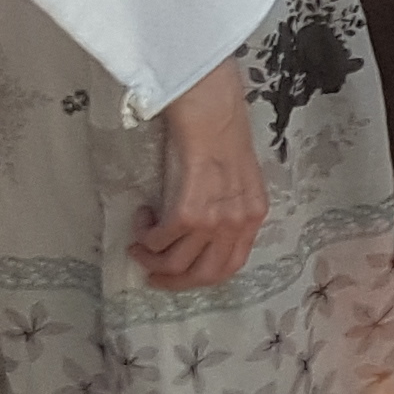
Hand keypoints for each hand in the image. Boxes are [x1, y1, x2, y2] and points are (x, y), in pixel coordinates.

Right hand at [129, 58, 267, 291]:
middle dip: (173, 281)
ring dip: (150, 258)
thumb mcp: (237, 180)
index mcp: (254, 216)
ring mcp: (215, 221)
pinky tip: (142, 217)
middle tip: (152, 274)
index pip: (231, 266)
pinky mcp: (189, 214)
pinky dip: (145, 236)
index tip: (180, 275)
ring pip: (175, 264)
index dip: (201, 277)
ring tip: (140, 242)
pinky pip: (159, 242)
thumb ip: (227, 209)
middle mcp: (238, 223)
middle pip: (203, 275)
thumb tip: (200, 236)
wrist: (212, 112)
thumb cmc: (220, 136)